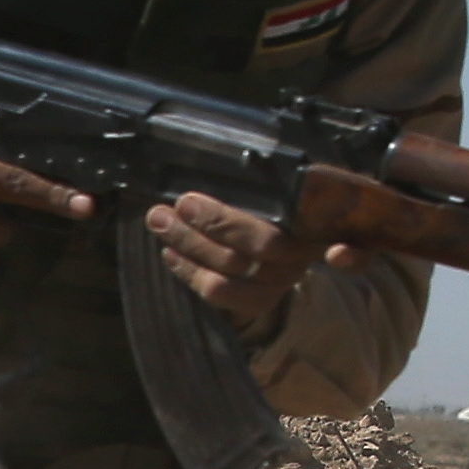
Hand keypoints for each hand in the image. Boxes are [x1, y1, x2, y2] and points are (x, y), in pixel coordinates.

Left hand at [149, 191, 336, 332]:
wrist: (286, 254)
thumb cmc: (275, 210)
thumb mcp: (273, 191)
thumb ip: (255, 184)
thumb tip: (204, 165)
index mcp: (308, 224)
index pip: (269, 225)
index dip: (224, 219)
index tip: (186, 201)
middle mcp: (298, 258)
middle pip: (248, 248)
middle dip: (202, 227)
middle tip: (166, 210)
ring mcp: (279, 284)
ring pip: (226, 273)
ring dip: (188, 247)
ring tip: (160, 224)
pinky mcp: (258, 303)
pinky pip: (218, 292)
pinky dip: (189, 272)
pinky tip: (170, 253)